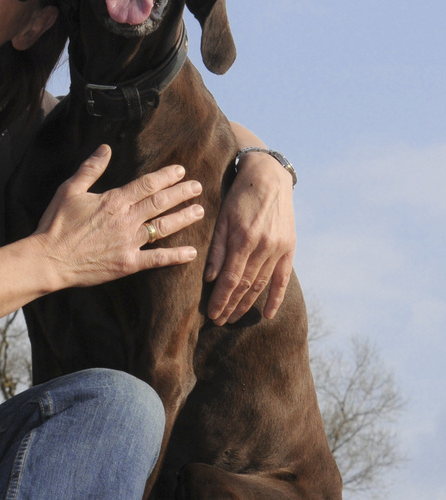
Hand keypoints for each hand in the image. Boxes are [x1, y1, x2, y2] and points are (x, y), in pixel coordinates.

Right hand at [35, 144, 203, 289]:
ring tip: (199, 211)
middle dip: (181, 193)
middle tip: (197, 187)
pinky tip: (191, 252)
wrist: (49, 259)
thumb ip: (90, 169)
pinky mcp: (127, 263)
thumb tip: (105, 148)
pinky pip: (156, 259)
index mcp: (114, 201)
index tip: (181, 171)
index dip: (166, 177)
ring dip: (183, 218)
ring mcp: (129, 242)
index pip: (147, 184)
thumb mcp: (70, 190)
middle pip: (160, 203)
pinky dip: (175, 256)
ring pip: (164, 227)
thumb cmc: (56, 224)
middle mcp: (126, 220)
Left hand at [204, 150, 295, 323]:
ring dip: (247, 304)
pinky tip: (267, 313)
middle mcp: (263, 247)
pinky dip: (276, 298)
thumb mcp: (222, 218)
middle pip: (245, 285)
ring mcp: (278, 249)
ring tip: (234, 317)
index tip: (212, 314)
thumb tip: (210, 278)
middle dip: (231, 306)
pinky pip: (282, 278)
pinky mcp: (289, 248)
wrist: (269, 178)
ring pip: (261, 284)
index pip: (230, 279)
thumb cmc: (239, 197)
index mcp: (243, 239)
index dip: (221, 299)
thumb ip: (216, 249)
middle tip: (219, 321)